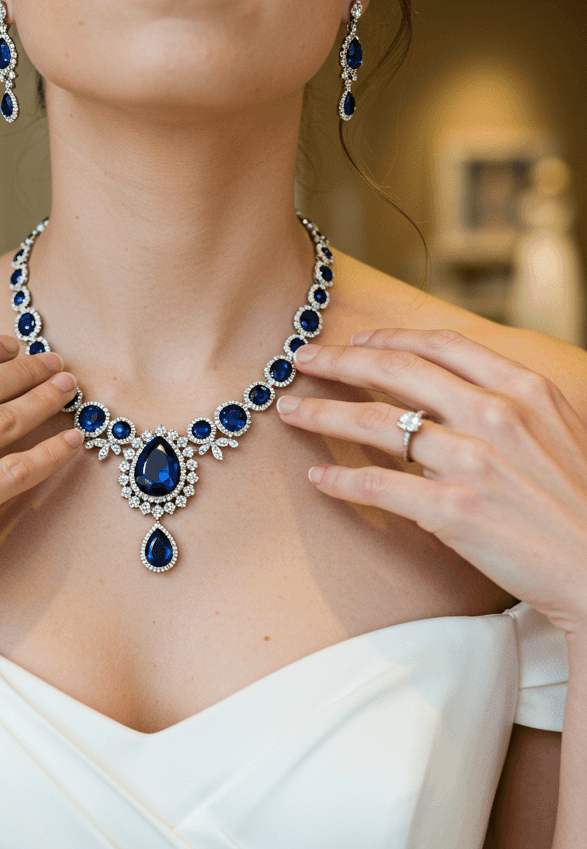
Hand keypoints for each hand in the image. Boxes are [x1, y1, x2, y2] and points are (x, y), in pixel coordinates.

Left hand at [276, 328, 586, 636]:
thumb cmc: (578, 504)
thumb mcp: (557, 431)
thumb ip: (509, 405)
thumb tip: (454, 394)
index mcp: (522, 389)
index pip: (441, 345)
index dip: (389, 338)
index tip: (357, 340)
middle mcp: (494, 416)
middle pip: (396, 372)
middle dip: (339, 362)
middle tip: (301, 360)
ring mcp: (472, 462)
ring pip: (376, 423)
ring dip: (323, 414)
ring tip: (290, 411)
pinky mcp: (453, 510)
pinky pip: (379, 487)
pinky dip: (340, 482)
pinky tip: (317, 478)